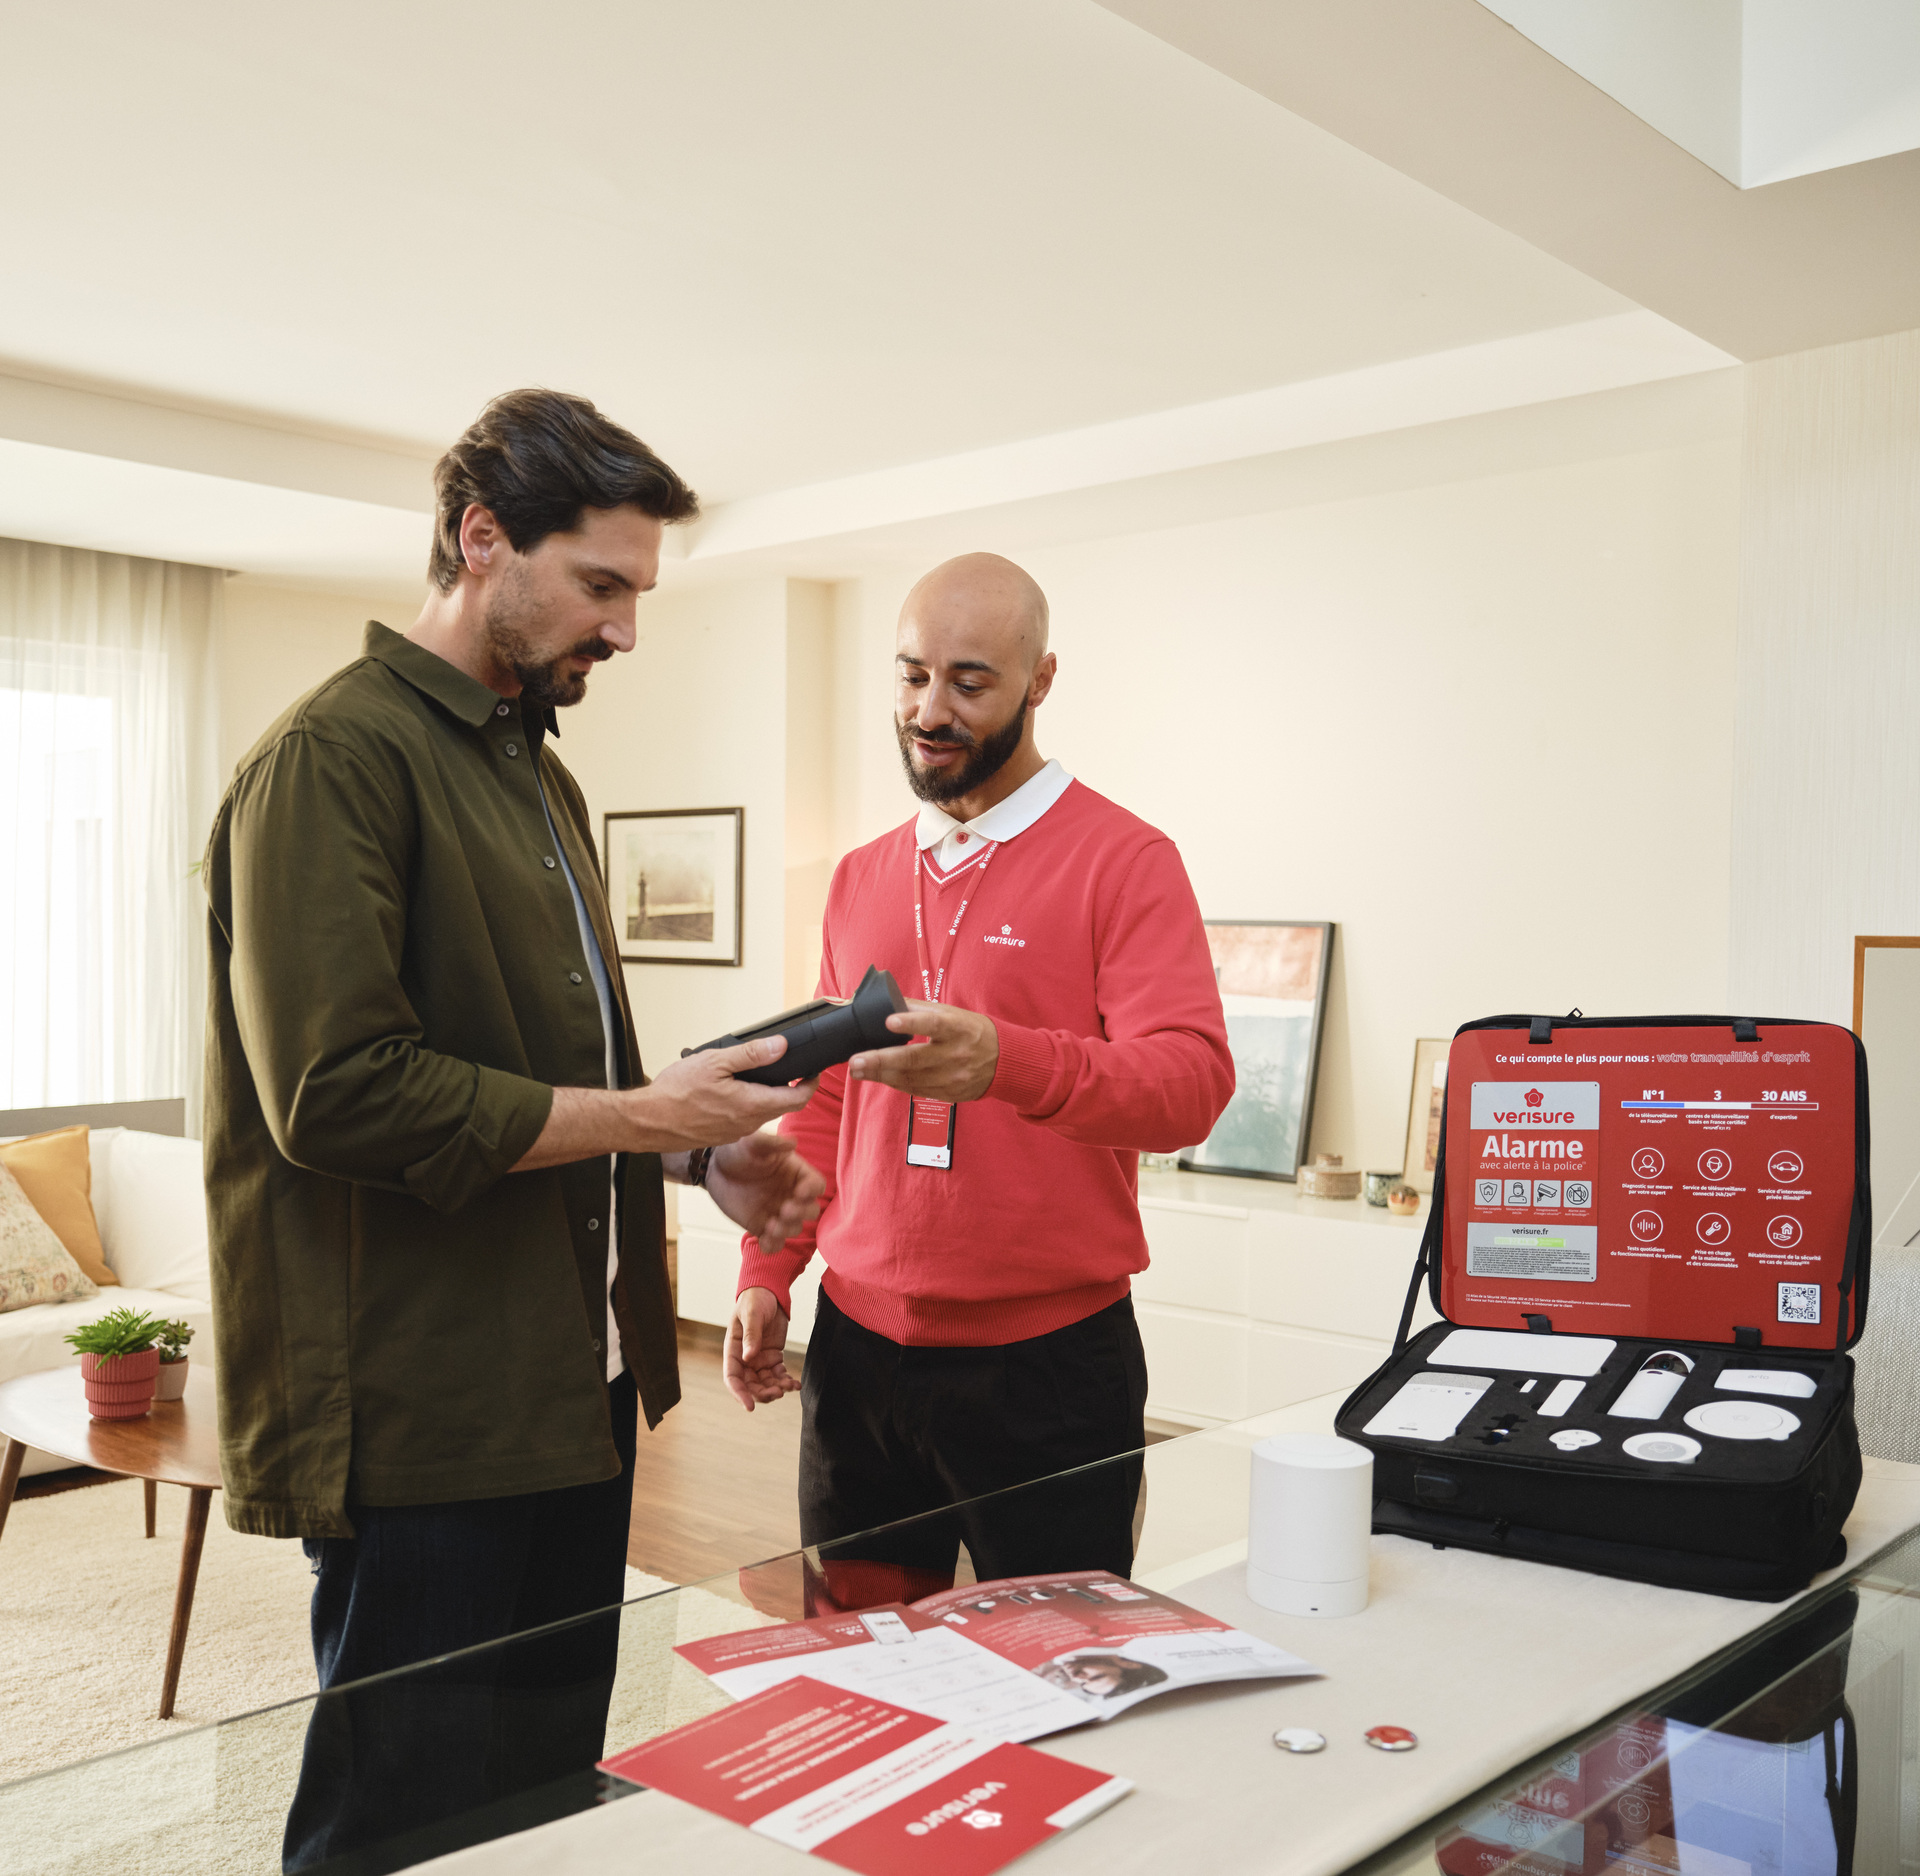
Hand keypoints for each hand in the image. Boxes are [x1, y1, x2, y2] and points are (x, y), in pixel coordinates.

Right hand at [638, 1035, 814, 1148]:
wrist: (647, 1122)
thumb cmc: (675, 1093)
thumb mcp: (715, 1062)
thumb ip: (751, 1054)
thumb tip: (780, 1046)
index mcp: (751, 1104)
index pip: (797, 1099)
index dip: (810, 1084)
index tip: (813, 1071)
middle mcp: (748, 1123)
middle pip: (782, 1106)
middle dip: (791, 1088)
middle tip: (789, 1068)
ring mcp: (735, 1132)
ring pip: (763, 1113)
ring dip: (767, 1096)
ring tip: (756, 1075)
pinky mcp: (722, 1136)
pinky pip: (745, 1120)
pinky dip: (748, 1105)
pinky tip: (731, 1091)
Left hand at [706, 1131, 825, 1255]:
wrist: (715, 1168)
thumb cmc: (738, 1151)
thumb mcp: (753, 1143)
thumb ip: (771, 1143)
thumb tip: (792, 1142)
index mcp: (796, 1173)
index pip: (816, 1184)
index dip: (812, 1190)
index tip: (800, 1191)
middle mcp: (792, 1195)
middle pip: (811, 1210)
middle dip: (801, 1213)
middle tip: (785, 1210)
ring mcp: (778, 1213)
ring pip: (794, 1229)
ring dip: (787, 1230)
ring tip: (771, 1226)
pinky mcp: (761, 1227)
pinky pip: (774, 1243)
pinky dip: (772, 1245)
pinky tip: (764, 1239)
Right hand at [726, 1286, 797, 1410]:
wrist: (769, 1292)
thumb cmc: (754, 1300)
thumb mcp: (752, 1315)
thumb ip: (751, 1335)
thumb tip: (749, 1357)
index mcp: (733, 1350)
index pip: (732, 1378)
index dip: (739, 1394)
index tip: (750, 1406)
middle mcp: (745, 1359)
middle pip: (750, 1385)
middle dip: (763, 1393)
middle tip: (778, 1393)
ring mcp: (759, 1360)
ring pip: (765, 1383)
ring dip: (777, 1388)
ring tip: (791, 1386)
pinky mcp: (773, 1357)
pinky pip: (778, 1375)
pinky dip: (786, 1381)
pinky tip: (796, 1383)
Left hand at [847, 999, 998, 1102]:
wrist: (1003, 1061)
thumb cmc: (971, 1031)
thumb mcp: (952, 1013)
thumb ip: (919, 1009)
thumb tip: (887, 1002)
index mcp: (957, 1028)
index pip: (933, 1024)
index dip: (911, 1024)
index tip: (889, 1021)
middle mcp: (955, 1054)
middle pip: (914, 1059)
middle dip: (881, 1061)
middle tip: (856, 1061)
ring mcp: (952, 1077)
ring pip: (910, 1078)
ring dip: (881, 1075)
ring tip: (858, 1070)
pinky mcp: (948, 1093)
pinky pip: (916, 1089)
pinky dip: (895, 1083)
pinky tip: (879, 1077)